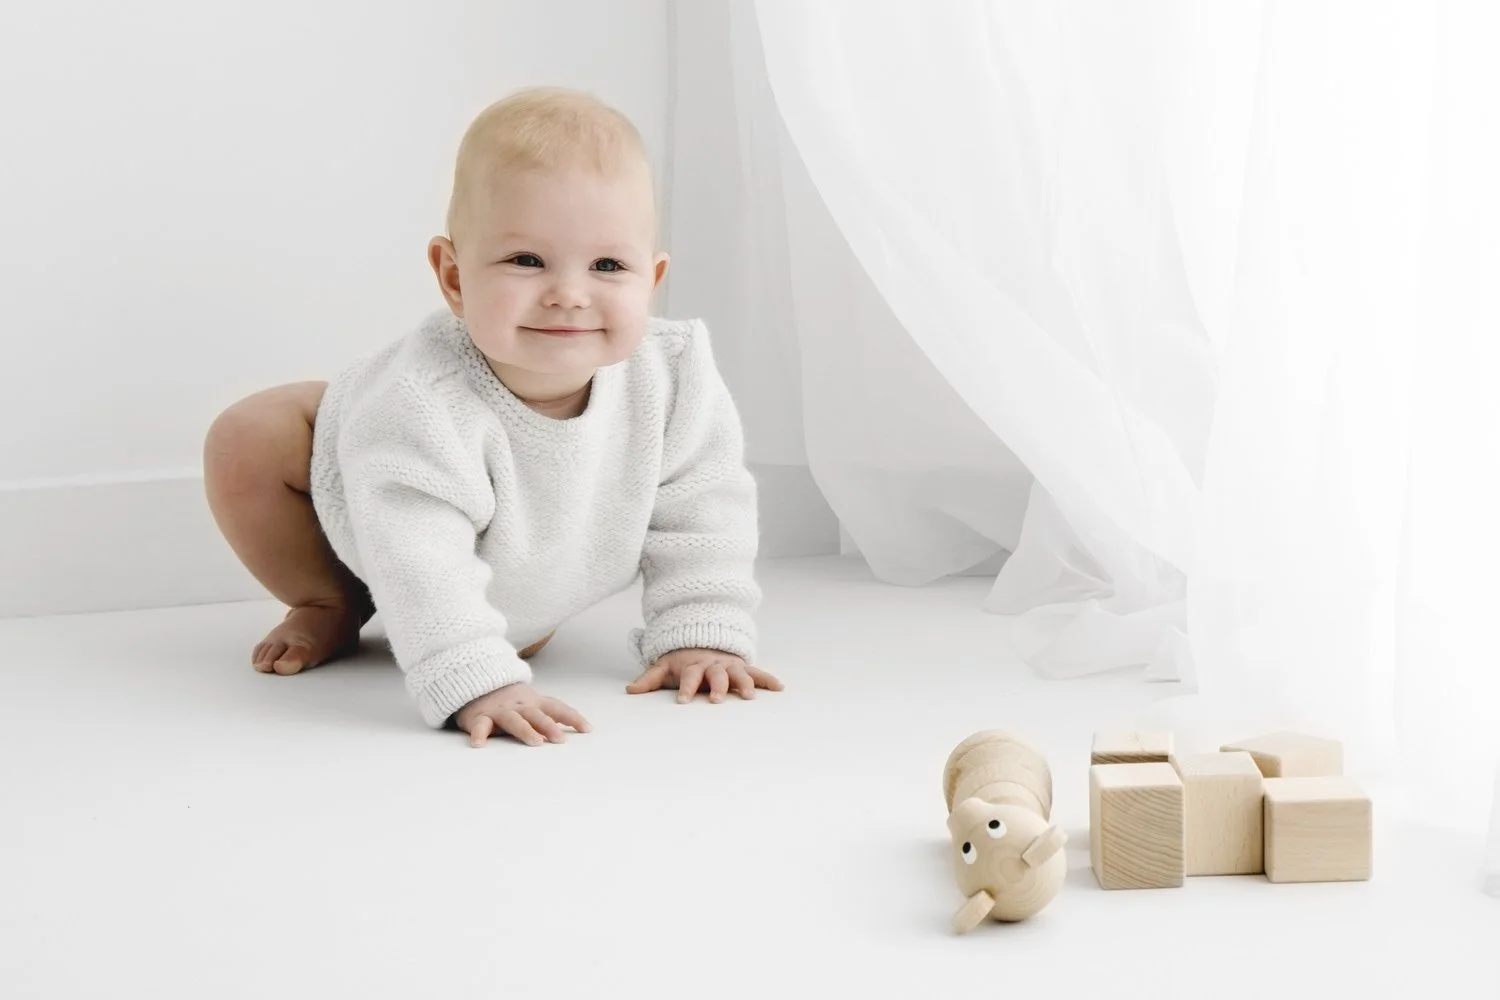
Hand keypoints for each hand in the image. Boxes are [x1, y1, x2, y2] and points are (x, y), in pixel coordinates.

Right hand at [454, 682, 590, 746]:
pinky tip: (479, 744)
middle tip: (561, 740)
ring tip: (535, 742)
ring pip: (513, 720)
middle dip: (549, 726)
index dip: (572, 717)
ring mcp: (499, 711)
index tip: (587, 729)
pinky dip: (479, 734)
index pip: (556, 708)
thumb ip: (551, 715)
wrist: (478, 684)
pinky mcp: (479, 717)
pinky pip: (479, 726)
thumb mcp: (533, 705)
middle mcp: (519, 706)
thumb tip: (579, 728)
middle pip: (536, 715)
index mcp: (534, 703)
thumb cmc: (512, 701)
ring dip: (525, 730)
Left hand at [626, 648, 783, 703]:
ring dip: (745, 684)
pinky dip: (768, 679)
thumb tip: (629, 690)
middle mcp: (713, 665)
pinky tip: (779, 688)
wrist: (703, 642)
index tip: (683, 702)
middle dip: (718, 686)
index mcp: (694, 666)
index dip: (686, 689)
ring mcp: (730, 666)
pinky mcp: (743, 668)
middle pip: (717, 675)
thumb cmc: (683, 661)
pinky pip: (757, 673)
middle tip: (717, 700)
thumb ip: (649, 679)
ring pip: (739, 673)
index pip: (689, 677)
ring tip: (749, 697)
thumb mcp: (664, 667)